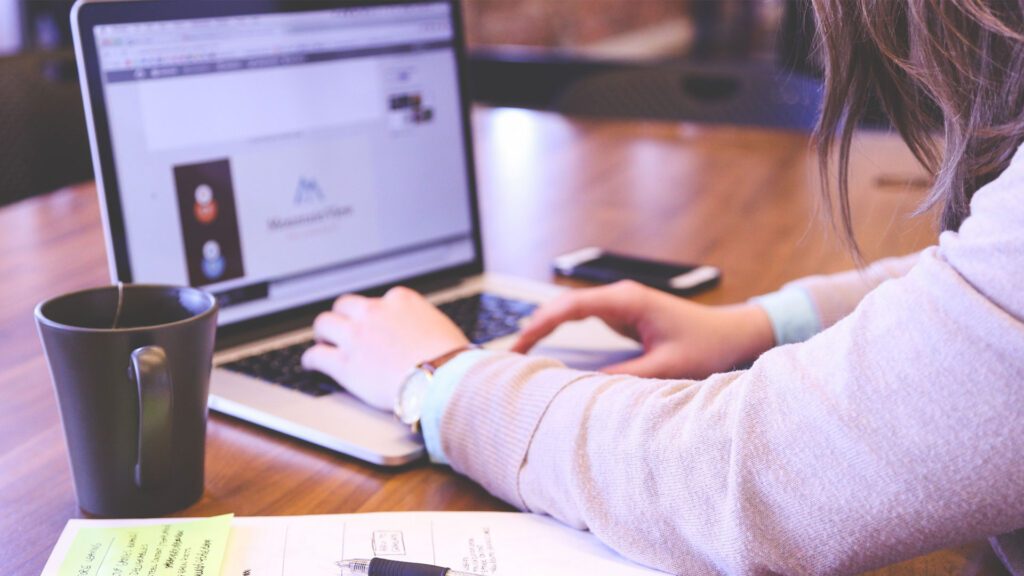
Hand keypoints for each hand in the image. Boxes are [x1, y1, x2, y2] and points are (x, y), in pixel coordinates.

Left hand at [301, 286, 469, 410]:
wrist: (444, 379)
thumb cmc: (451, 359)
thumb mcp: (440, 326)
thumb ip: (422, 324)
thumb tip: (423, 333)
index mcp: (400, 300)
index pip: (377, 300)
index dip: (372, 315)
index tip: (371, 324)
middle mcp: (374, 312)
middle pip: (345, 305)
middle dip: (342, 316)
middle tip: (341, 329)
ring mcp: (357, 337)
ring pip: (325, 324)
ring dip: (323, 333)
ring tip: (323, 342)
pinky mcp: (345, 364)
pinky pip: (316, 356)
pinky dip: (311, 359)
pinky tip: (311, 364)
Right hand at [512, 280, 774, 379]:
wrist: (733, 334)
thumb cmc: (707, 346)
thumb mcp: (667, 367)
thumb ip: (625, 377)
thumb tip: (584, 388)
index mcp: (627, 301)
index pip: (571, 307)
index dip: (540, 324)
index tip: (518, 345)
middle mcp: (620, 297)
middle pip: (563, 306)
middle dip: (534, 326)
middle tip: (509, 355)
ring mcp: (620, 304)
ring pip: (570, 311)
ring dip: (545, 328)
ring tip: (519, 354)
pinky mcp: (623, 315)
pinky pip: (583, 319)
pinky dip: (561, 331)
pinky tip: (545, 347)